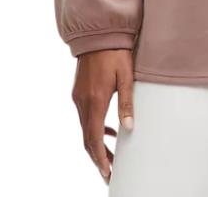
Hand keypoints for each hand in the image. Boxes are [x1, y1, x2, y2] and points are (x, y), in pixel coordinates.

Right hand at [71, 48, 134, 184]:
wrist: (98, 34)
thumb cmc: (115, 53)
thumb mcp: (125, 77)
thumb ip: (126, 103)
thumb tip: (129, 127)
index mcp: (95, 100)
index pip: (94, 137)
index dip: (100, 157)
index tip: (107, 171)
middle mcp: (82, 102)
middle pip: (87, 138)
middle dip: (98, 157)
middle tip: (109, 172)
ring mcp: (78, 97)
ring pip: (85, 129)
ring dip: (96, 143)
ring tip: (111, 157)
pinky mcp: (79, 92)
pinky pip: (85, 117)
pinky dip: (95, 128)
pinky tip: (110, 130)